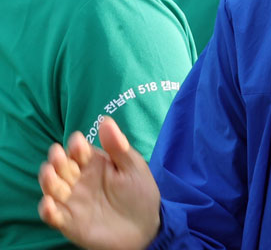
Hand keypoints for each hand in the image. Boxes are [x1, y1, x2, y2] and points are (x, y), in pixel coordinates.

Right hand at [38, 116, 161, 249]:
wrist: (145, 227)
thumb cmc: (140, 193)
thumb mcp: (133, 168)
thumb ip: (118, 147)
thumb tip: (105, 120)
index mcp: (94, 164)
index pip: (79, 151)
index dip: (77, 146)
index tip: (79, 142)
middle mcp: (79, 180)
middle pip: (62, 167)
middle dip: (58, 160)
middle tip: (59, 154)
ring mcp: (72, 201)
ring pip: (52, 188)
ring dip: (47, 180)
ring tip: (49, 173)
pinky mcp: (69, 222)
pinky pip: (53, 216)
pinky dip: (48, 211)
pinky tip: (49, 204)